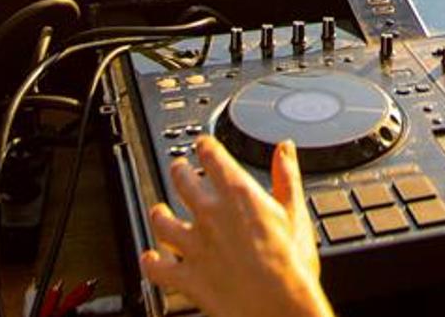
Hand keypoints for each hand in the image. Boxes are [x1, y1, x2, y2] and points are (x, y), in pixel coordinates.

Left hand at [141, 137, 330, 316]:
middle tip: (180, 168)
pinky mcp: (184, 276)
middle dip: (179, 170)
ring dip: (159, 213)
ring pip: (162, 221)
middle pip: (182, 181)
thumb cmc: (290, 265)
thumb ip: (287, 176)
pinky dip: (150, 262)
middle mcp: (209, 214)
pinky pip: (157, 267)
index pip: (211, 155)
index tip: (204, 144)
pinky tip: (149, 258)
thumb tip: (285, 149)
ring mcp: (192, 245)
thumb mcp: (295, 212)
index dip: (205, 145)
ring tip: (159, 210)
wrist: (276, 306)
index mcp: (236, 193)